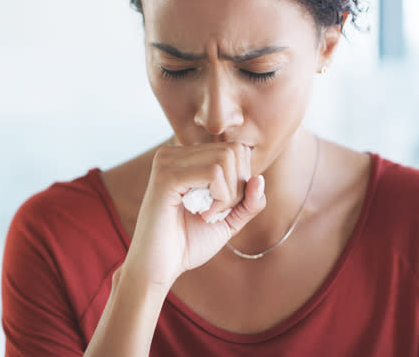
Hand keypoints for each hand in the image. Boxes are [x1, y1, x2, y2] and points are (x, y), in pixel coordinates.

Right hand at [123, 142, 266, 288]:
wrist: (157, 269)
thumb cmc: (187, 244)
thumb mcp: (228, 220)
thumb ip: (248, 202)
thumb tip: (260, 179)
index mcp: (184, 158)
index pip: (234, 149)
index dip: (242, 180)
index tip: (224, 207)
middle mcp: (173, 153)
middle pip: (233, 151)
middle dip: (238, 186)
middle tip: (219, 212)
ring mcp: (167, 162)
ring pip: (225, 159)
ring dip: (229, 194)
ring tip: (210, 215)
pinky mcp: (166, 177)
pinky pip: (213, 173)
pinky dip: (220, 198)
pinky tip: (205, 215)